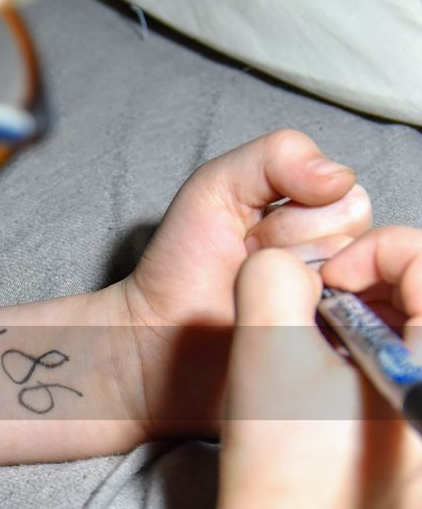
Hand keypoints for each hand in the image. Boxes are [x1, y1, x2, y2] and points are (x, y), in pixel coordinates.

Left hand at [106, 129, 372, 434]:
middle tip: (247, 263)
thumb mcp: (215, 187)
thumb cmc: (183, 263)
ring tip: (252, 291)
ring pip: (350, 278)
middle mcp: (342, 266)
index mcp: (325, 221)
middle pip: (353, 238)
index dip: (291, 215)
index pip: (348, 201)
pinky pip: (348, 325)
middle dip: (289, 246)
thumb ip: (276, 157)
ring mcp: (339, 311)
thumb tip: (338, 176)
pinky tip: (267, 321)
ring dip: (289, 284)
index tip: (248, 235)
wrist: (155, 334)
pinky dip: (303, 319)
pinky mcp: (329, 352)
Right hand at [153, 239, 421, 508]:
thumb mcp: (263, 348)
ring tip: (313, 355)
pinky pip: (409, 394)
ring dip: (369, 333)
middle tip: (313, 313)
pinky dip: (373, 377)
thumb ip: (272, 279)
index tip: (322, 284)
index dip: (370, 253)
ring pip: (417, 351)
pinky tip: (325, 400)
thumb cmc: (280, 464)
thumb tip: (288, 270)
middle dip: (371, 292)